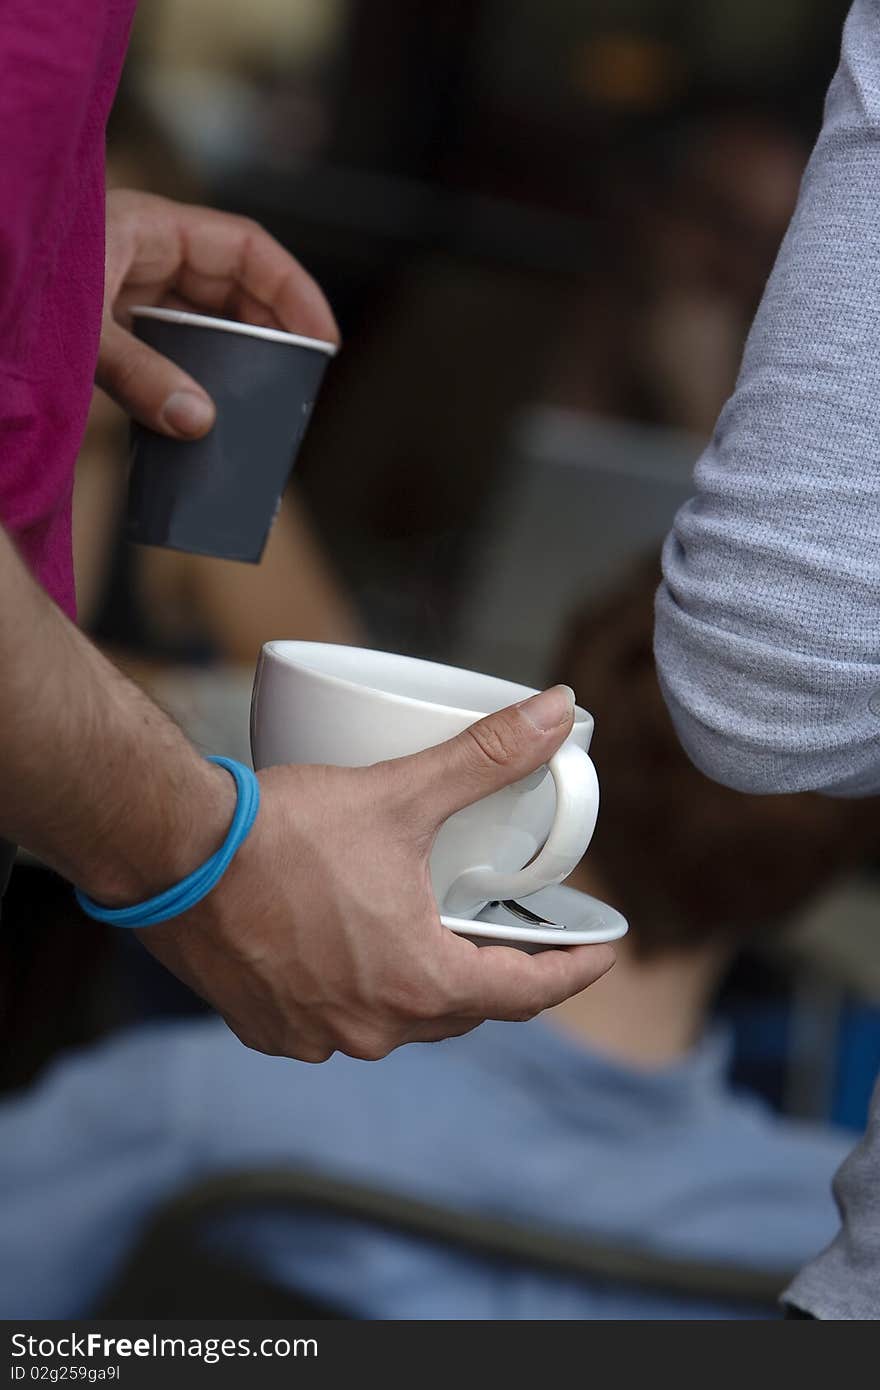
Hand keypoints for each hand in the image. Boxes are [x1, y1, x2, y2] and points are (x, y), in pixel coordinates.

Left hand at [98, 189, 338, 438]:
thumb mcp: (76, 325)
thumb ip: (136, 373)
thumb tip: (198, 422)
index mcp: (146, 227)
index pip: (245, 247)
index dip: (294, 289)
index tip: (322, 338)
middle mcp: (141, 253)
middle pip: (231, 286)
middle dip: (269, 330)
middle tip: (297, 379)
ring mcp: (121, 288)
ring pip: (199, 319)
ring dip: (228, 357)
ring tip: (256, 398)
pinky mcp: (103, 324)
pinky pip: (163, 345)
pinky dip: (187, 373)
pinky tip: (201, 406)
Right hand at [138, 686, 614, 1061]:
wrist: (172, 855)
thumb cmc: (282, 830)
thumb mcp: (399, 792)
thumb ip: (487, 756)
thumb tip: (558, 713)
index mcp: (418, 982)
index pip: (525, 995)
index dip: (572, 972)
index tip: (600, 955)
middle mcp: (372, 1028)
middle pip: (463, 1010)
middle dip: (495, 975)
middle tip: (513, 936)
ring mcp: (316, 1037)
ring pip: (400, 1021)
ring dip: (423, 985)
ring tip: (431, 937)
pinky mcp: (268, 1030)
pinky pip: (337, 1024)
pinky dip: (358, 994)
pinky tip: (351, 957)